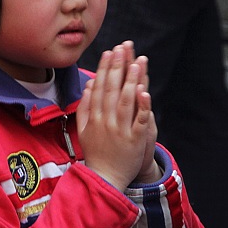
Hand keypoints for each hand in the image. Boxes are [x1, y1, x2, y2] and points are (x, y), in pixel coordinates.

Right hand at [77, 42, 154, 189]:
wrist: (105, 179)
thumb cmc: (95, 153)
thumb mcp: (83, 130)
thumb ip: (85, 107)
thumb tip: (89, 85)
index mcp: (94, 117)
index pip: (100, 87)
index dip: (104, 68)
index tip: (109, 52)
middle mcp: (106, 121)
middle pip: (112, 89)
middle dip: (117, 67)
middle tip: (122, 48)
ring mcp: (121, 130)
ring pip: (126, 101)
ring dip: (131, 80)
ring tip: (137, 62)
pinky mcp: (135, 140)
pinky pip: (139, 120)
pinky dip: (142, 106)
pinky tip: (145, 91)